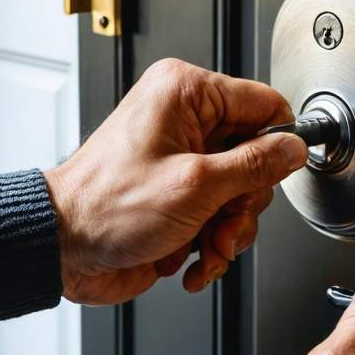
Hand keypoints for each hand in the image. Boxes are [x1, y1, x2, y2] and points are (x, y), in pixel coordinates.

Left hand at [44, 58, 307, 304]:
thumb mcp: (197, 185)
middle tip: (224, 221)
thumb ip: (255, 165)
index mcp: (185, 94)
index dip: (278, 143)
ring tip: (205, 246)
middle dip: (244, 203)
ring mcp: (181, 162)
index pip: (263, 104)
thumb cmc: (105, 208)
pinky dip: (210, 245)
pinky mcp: (177, 196)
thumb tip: (292, 148)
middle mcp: (183, 121)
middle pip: (257, 157)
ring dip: (228, 231)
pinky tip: (191, 260)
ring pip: (241, 195)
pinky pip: (218, 217)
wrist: (63, 250)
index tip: (277, 175)